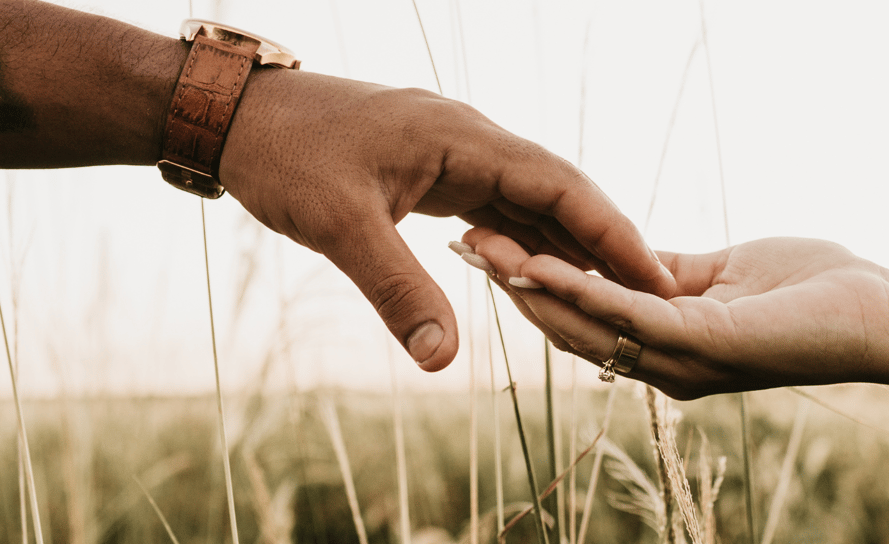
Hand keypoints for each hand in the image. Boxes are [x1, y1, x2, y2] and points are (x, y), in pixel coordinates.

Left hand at [220, 69, 675, 369]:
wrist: (235, 115)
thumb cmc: (284, 155)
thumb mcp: (339, 227)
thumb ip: (398, 291)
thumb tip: (442, 361)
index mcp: (462, 138)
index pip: (559, 185)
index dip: (610, 231)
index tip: (654, 274)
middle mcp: (470, 139)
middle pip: (558, 190)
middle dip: (605, 240)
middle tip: (653, 292)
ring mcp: (454, 153)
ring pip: (530, 200)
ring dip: (568, 243)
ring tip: (613, 291)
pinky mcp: (434, 170)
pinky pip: (497, 205)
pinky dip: (524, 240)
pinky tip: (542, 273)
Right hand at [461, 229, 888, 398]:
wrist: (878, 310)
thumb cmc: (812, 290)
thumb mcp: (722, 274)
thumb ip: (669, 272)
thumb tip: (624, 257)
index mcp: (669, 344)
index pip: (587, 315)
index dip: (538, 284)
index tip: (492, 248)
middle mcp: (668, 363)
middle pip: (574, 328)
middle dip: (519, 288)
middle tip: (468, 249)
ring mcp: (686, 360)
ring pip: (591, 326)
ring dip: (537, 290)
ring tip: (489, 254)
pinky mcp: (708, 342)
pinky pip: (632, 314)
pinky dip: (585, 289)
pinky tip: (546, 264)